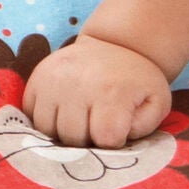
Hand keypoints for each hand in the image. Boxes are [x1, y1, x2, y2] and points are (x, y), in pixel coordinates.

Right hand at [22, 34, 173, 148]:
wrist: (116, 44)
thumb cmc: (137, 81)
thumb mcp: (156, 103)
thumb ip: (142, 128)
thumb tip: (113, 142)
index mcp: (111, 92)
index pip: (104, 139)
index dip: (113, 143)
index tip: (119, 132)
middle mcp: (77, 85)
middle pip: (73, 139)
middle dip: (87, 141)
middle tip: (99, 125)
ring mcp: (52, 81)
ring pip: (48, 132)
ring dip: (64, 134)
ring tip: (82, 119)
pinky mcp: (36, 79)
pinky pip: (32, 118)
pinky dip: (47, 123)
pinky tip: (64, 113)